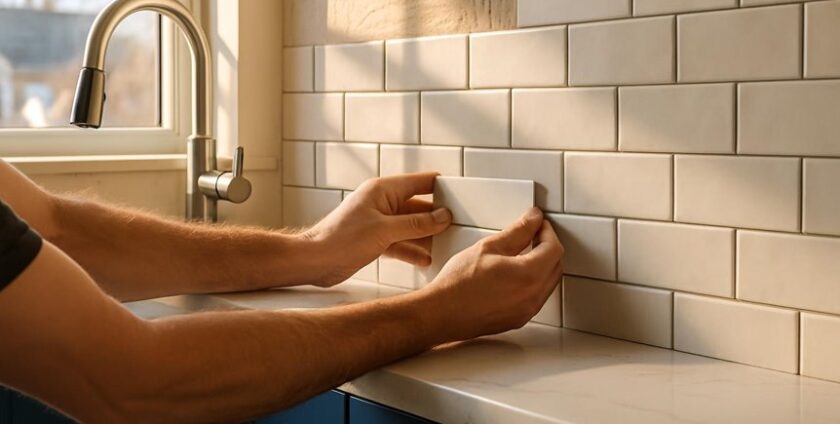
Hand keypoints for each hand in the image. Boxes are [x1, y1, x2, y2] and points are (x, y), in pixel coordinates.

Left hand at [301, 173, 451, 286]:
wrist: (315, 261)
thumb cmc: (340, 239)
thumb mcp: (385, 230)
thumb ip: (416, 224)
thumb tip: (442, 217)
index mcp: (384, 190)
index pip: (421, 182)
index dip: (442, 189)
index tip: (462, 199)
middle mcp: (382, 203)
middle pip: (419, 207)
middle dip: (437, 218)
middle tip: (459, 228)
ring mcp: (379, 221)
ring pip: (411, 227)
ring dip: (427, 237)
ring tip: (447, 246)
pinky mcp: (375, 240)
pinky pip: (401, 242)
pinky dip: (413, 250)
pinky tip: (427, 260)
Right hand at [417, 207, 563, 341]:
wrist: (440, 313)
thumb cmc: (458, 283)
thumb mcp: (488, 247)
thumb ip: (517, 231)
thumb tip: (533, 219)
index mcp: (529, 276)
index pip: (554, 249)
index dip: (547, 232)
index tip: (537, 224)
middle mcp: (533, 297)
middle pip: (555, 266)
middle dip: (547, 248)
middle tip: (532, 235)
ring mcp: (526, 311)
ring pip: (548, 283)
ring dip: (542, 265)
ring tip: (522, 253)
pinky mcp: (518, 319)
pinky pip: (536, 297)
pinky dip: (533, 282)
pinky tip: (514, 275)